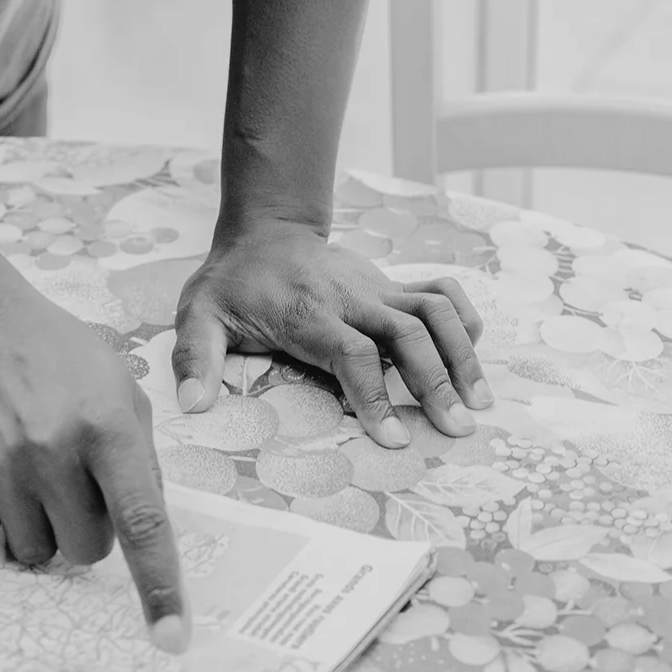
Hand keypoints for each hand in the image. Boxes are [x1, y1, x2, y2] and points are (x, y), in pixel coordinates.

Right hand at [0, 290, 188, 651]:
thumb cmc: (56, 354)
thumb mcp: (118, 386)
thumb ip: (140, 456)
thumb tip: (145, 528)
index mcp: (106, 426)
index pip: (142, 522)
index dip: (160, 586)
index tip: (172, 638)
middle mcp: (52, 448)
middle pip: (85, 551)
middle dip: (85, 527)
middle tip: (69, 481)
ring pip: (34, 555)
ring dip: (38, 529)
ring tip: (26, 473)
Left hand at [172, 221, 489, 446]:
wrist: (264, 231)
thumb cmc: (233, 283)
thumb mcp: (199, 314)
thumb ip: (195, 358)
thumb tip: (191, 406)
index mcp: (307, 310)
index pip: (352, 353)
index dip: (375, 395)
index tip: (394, 439)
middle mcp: (351, 296)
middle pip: (408, 332)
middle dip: (436, 381)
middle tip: (457, 430)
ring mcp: (377, 287)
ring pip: (436, 309)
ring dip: (463, 353)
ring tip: (479, 403)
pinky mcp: (391, 284)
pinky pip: (441, 291)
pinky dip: (465, 318)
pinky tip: (475, 355)